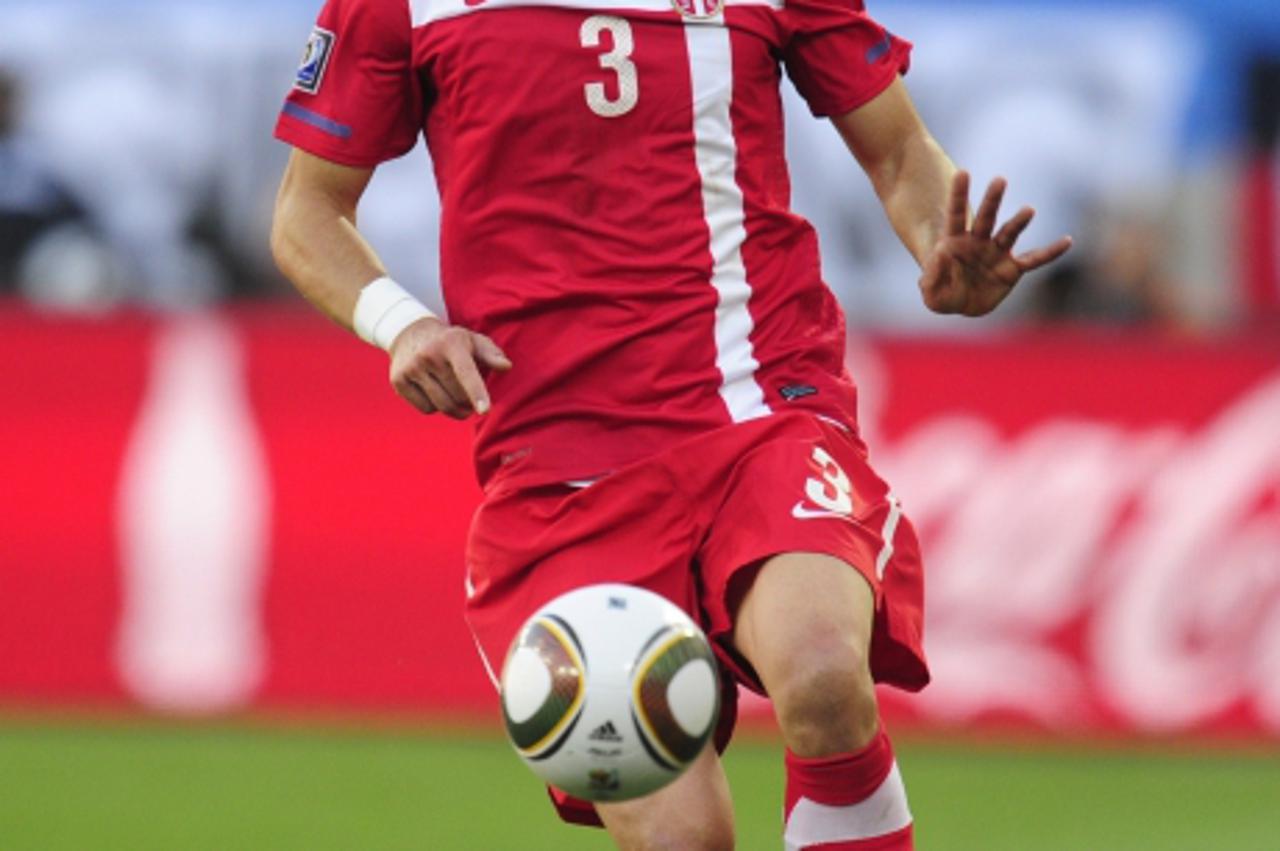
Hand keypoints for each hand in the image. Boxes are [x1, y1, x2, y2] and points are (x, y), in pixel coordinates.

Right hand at [387, 317, 511, 418]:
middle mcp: (428, 355)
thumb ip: (491, 354)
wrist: (409, 332)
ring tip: (459, 402)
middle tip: (472, 402)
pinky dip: (436, 408)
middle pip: (456, 396)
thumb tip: (506, 367)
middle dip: (469, 404)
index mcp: (450, 344)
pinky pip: (426, 409)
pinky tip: (436, 393)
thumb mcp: (472, 340)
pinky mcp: (398, 381)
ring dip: (456, 411)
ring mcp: (411, 368)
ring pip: (441, 406)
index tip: (485, 410)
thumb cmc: (449, 341)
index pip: (466, 372)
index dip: (476, 392)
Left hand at [919, 171, 1072, 316]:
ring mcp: (997, 253)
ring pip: (1009, 232)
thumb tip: (943, 255)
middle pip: (986, 216)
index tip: (962, 173)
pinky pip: (1034, 259)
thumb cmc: (943, 294)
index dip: (958, 194)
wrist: (962, 304)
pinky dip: (1050, 252)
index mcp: (954, 241)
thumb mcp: (931, 291)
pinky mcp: (1012, 269)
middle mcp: (978, 241)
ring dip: (1019, 221)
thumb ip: (932, 276)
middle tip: (1000, 180)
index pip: (955, 214)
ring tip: (1029, 210)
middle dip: (992, 199)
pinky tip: (1067, 241)